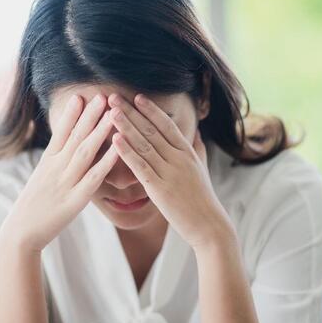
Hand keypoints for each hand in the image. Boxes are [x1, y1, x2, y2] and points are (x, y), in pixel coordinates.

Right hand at [1, 93, 118, 252]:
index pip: (60, 132)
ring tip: (113, 114)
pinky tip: (118, 149)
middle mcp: (56, 168)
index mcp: (47, 162)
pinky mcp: (75, 200)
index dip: (71, 114)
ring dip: (100, 131)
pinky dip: (106, 162)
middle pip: (75, 137)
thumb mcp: (41, 178)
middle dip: (89, 115)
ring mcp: (66, 183)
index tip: (81, 96)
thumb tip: (63, 147)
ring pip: (85, 152)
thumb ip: (53, 162)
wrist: (20, 233)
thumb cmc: (32, 206)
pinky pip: (93, 178)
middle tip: (102, 96)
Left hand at [108, 93, 231, 248]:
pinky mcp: (160, 189)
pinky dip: (127, 152)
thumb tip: (196, 133)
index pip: (167, 125)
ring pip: (144, 144)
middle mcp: (178, 158)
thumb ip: (198, 148)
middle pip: (151, 130)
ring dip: (126, 126)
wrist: (209, 225)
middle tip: (114, 97)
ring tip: (111, 112)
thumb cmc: (203, 198)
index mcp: (188, 152)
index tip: (137, 97)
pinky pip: (140, 166)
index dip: (151, 110)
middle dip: (131, 112)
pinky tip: (115, 140)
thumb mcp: (202, 168)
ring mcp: (169, 173)